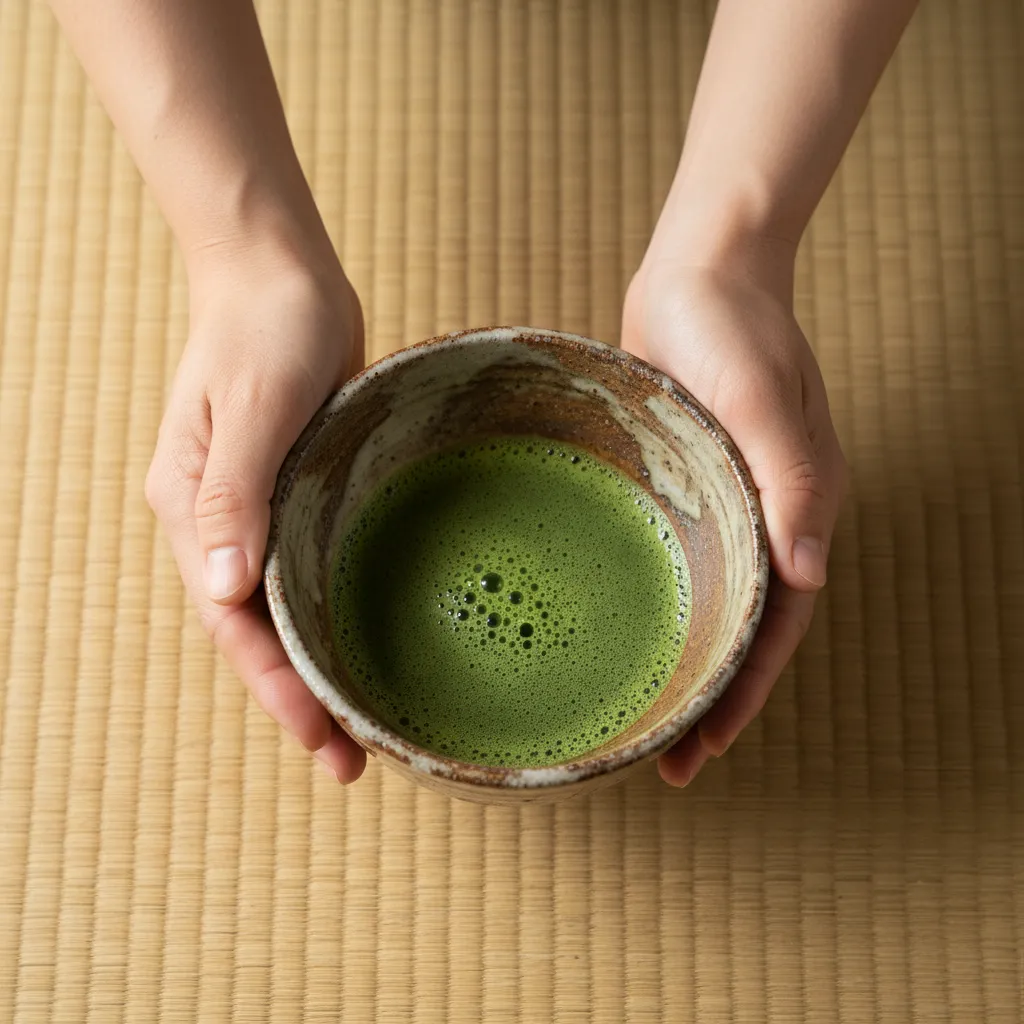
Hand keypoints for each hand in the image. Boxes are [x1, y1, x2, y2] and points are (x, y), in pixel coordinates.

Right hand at [145, 242, 366, 783]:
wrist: (280, 270)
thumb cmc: (266, 326)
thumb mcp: (256, 407)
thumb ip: (236, 497)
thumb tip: (221, 591)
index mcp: (195, 509)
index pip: (233, 623)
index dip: (275, 688)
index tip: (321, 742)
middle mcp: (221, 520)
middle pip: (258, 628)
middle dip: (301, 696)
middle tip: (355, 757)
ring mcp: (260, 507)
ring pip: (286, 604)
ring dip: (320, 660)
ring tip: (367, 716)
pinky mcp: (297, 488)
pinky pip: (311, 563)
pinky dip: (333, 607)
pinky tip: (368, 633)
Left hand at [621, 247, 847, 786]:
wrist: (701, 272)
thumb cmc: (732, 326)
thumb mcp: (761, 397)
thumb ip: (788, 479)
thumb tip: (810, 576)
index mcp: (793, 511)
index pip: (774, 627)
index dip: (742, 694)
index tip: (702, 751)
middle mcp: (760, 519)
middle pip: (739, 629)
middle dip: (707, 698)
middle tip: (662, 759)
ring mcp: (720, 504)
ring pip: (706, 601)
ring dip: (682, 658)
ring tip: (641, 712)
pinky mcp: (682, 484)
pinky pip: (676, 559)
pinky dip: (660, 602)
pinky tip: (623, 627)